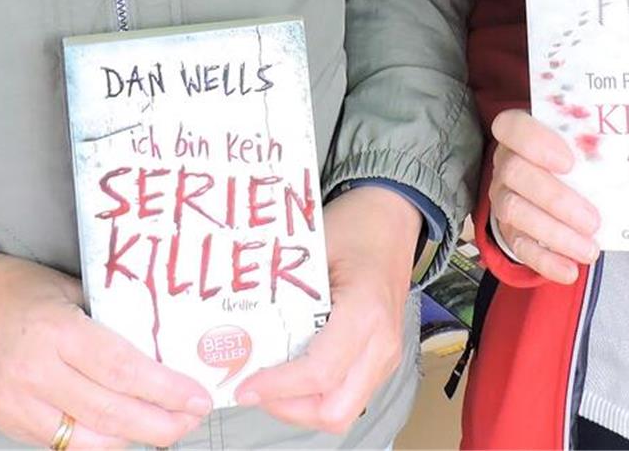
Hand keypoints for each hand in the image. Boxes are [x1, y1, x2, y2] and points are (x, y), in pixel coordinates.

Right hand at [0, 247, 211, 447]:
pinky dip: (100, 442)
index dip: (165, 389)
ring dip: (134, 439)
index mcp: (57, 331)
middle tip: (193, 418)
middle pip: (111, 412)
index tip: (197, 395)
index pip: (122, 369)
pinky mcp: (9, 423)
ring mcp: (20, 405)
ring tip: (168, 428)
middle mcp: (37, 373)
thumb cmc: (17, 289)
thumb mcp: (68, 289)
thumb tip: (160, 343)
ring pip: (90, 440)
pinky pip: (64, 444)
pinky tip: (126, 433)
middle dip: (160, 423)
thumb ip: (107, 317)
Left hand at [233, 185, 420, 431]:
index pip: (320, 372)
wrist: (392, 217)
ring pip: (343, 411)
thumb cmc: (356, 227)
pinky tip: (292, 376)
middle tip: (255, 389)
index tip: (245, 385)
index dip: (277, 387)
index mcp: (365, 311)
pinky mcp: (383, 359)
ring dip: (303, 407)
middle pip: (335, 410)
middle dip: (289, 408)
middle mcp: (381, 342)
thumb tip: (237, 324)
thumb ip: (282, 290)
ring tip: (270, 385)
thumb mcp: (312, 249)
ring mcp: (387, 354)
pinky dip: (318, 397)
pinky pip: (350, 396)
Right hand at [486, 109, 599, 284]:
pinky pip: (519, 246)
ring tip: (590, 250)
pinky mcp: (508, 230)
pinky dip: (545, 260)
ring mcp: (503, 196)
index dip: (536, 142)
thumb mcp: (579, 146)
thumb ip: (594, 146)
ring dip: (555, 234)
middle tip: (593, 221)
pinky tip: (570, 270)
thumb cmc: (571, 160)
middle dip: (556, 199)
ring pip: (515, 211)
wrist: (548, 189)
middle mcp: (506, 162)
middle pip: (515, 173)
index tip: (569, 162)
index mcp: (520, 133)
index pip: (512, 126)